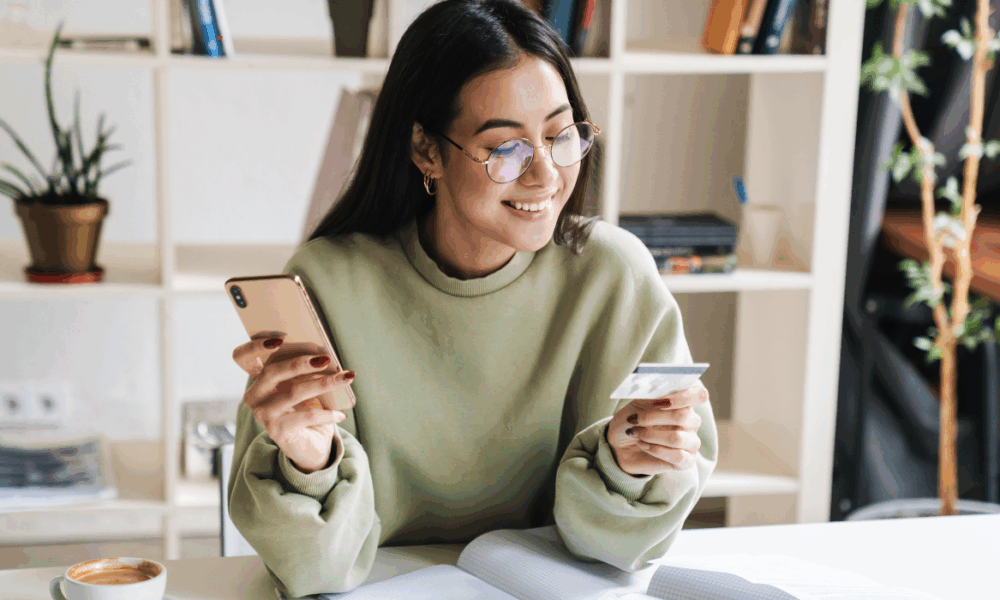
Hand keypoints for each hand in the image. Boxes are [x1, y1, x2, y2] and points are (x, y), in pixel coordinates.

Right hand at [232, 334, 354, 472]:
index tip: (279, 338)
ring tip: (345, 378)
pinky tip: (340, 414)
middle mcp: (255, 396)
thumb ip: (306, 369)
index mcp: (259, 379)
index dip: (255, 345)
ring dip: (324, 383)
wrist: (311, 445)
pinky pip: (306, 416)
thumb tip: (325, 354)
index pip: (242, 357)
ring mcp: (263, 414)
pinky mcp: (276, 431)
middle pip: (272, 371)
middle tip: (326, 358)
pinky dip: (327, 413)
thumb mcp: (306, 385)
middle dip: (300, 362)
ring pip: (294, 392)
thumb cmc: (308, 409)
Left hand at [606, 380, 707, 475]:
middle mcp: (692, 422)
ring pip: (677, 438)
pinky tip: (642, 445)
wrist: (619, 445)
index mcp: (684, 402)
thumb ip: (652, 396)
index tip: (663, 401)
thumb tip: (662, 395)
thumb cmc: (632, 420)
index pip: (699, 395)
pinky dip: (655, 449)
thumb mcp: (637, 404)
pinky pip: (677, 456)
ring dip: (650, 435)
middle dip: (654, 417)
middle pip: (684, 416)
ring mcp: (691, 442)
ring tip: (635, 433)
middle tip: (634, 419)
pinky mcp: (687, 461)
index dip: (684, 397)